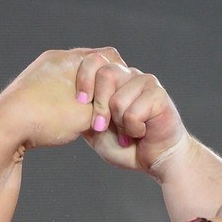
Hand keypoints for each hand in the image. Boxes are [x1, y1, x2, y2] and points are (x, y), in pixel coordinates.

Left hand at [0, 48, 118, 151]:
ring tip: (88, 115)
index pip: (108, 57)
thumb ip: (106, 106)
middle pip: (90, 66)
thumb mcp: (87, 114)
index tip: (120, 97)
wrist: (3, 128)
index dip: (120, 77)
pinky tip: (66, 118)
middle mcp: (53, 59)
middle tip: (108, 106)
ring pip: (72, 78)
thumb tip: (117, 108)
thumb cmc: (47, 118)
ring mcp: (39, 72)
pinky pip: (56, 88)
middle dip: (102, 86)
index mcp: (69, 58)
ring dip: (85, 94)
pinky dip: (67, 100)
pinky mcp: (28, 88)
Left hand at [72, 53, 189, 177]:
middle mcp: (129, 75)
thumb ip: (82, 113)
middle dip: (99, 106)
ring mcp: (145, 82)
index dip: (83, 79)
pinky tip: (142, 132)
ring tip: (127, 134)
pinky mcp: (159, 95)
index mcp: (112, 79)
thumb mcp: (95, 131)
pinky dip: (133, 129)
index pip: (93, 61)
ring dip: (119, 125)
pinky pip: (134, 112)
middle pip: (105, 73)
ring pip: (118, 99)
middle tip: (101, 127)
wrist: (155, 159)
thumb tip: (62, 100)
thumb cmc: (126, 146)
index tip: (79, 102)